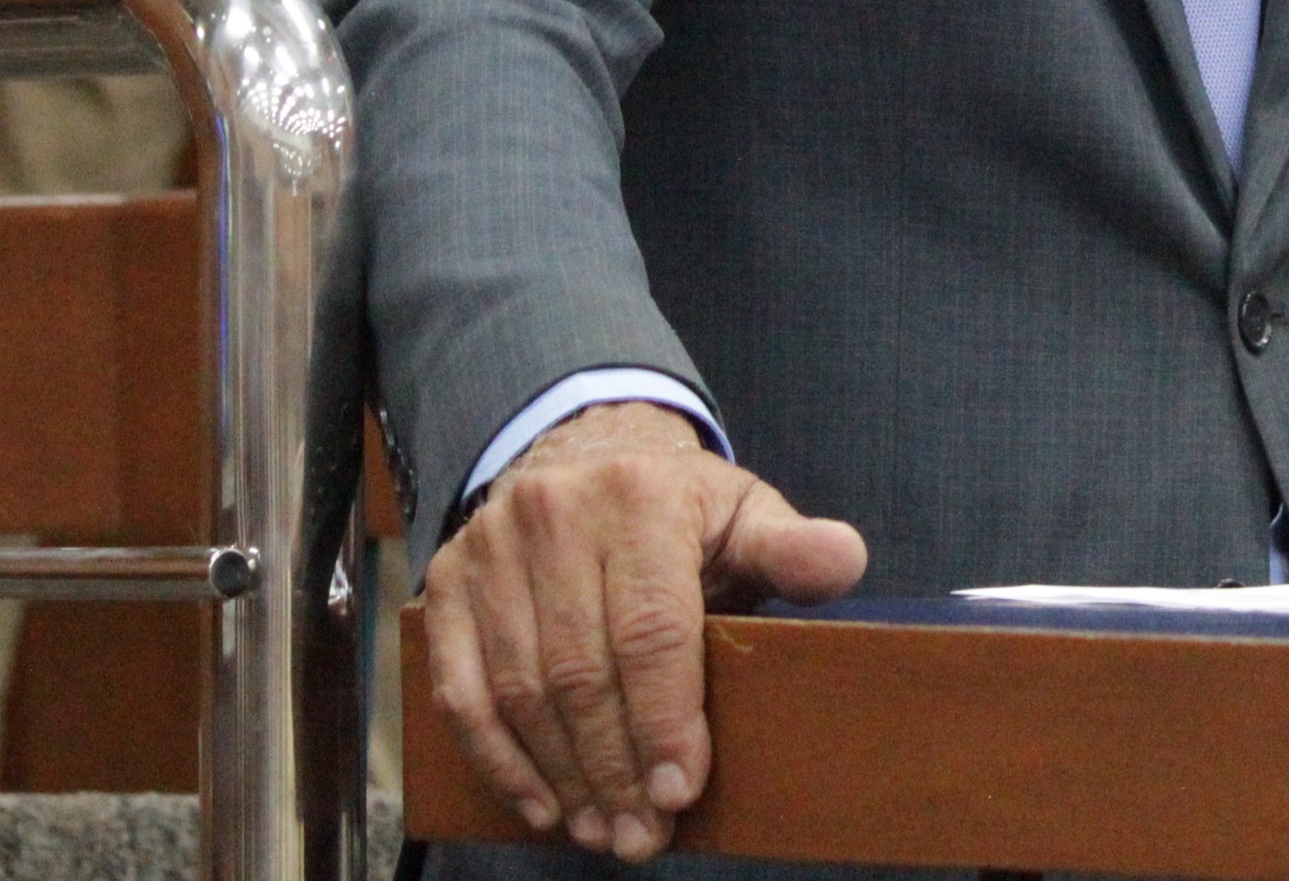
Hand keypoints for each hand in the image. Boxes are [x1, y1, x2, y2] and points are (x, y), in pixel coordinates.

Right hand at [422, 400, 867, 861]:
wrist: (585, 453)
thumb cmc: (679, 509)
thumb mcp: (743, 513)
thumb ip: (790, 546)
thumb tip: (844, 560)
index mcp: (639, 497)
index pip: (651, 629)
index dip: (666, 719)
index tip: (682, 791)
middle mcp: (553, 515)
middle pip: (581, 672)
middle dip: (616, 767)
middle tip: (643, 835)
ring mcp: (489, 550)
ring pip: (520, 691)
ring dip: (562, 777)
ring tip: (604, 831)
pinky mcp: (444, 584)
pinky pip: (460, 693)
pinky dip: (499, 761)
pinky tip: (543, 806)